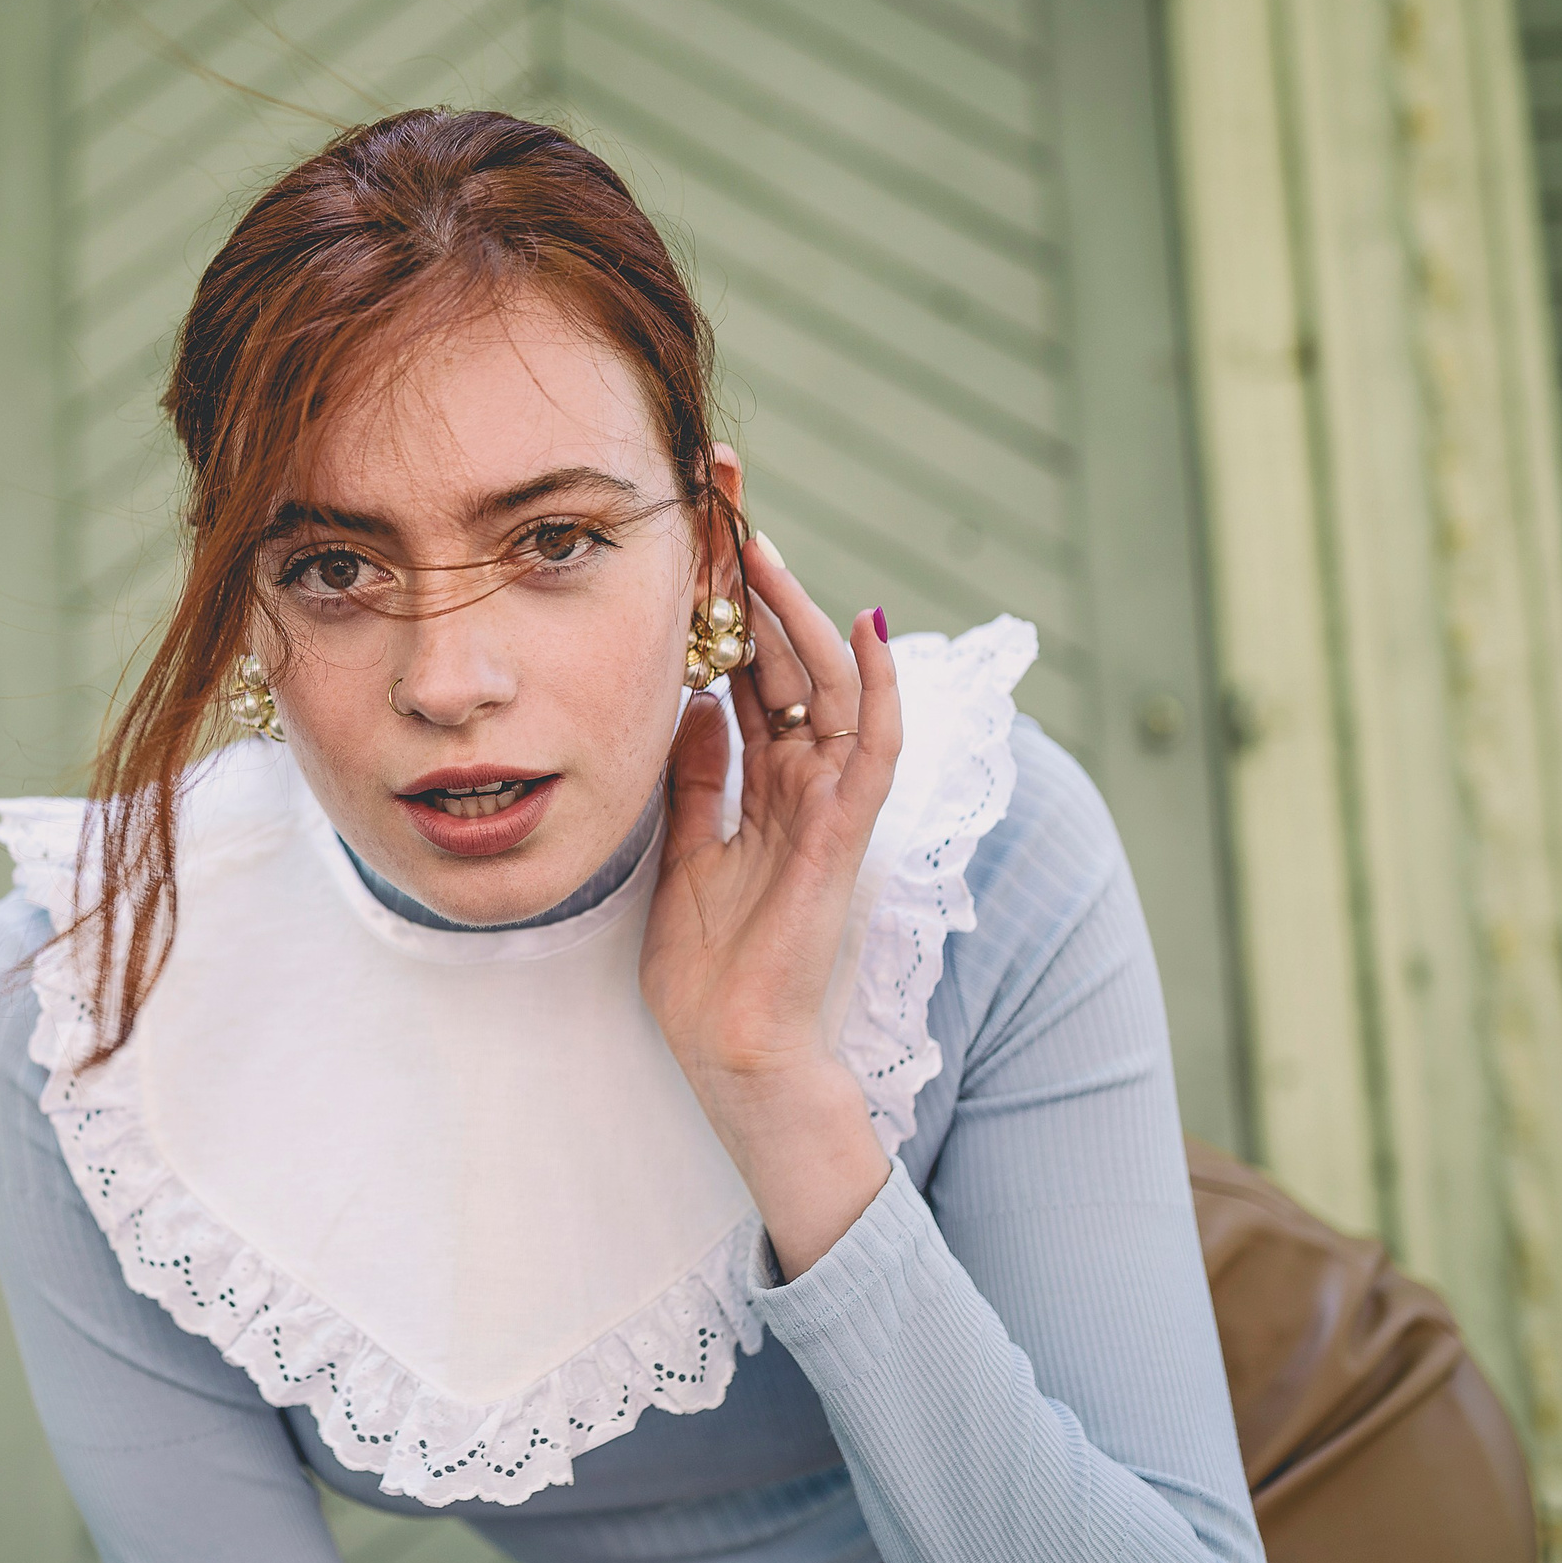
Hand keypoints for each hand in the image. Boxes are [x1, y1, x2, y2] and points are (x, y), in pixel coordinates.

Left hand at [639, 535, 901, 1273]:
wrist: (731, 1050)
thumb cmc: (708, 969)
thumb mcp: (683, 851)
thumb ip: (696, 780)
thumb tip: (688, 707)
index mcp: (766, 787)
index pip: (754, 677)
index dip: (729, 613)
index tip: (694, 547)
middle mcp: (805, 784)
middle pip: (790, 665)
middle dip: (760, 589)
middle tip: (726, 512)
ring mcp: (831, 806)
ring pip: (831, 687)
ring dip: (801, 616)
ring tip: (763, 551)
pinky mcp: (845, 834)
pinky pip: (875, 747)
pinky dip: (878, 685)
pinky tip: (861, 624)